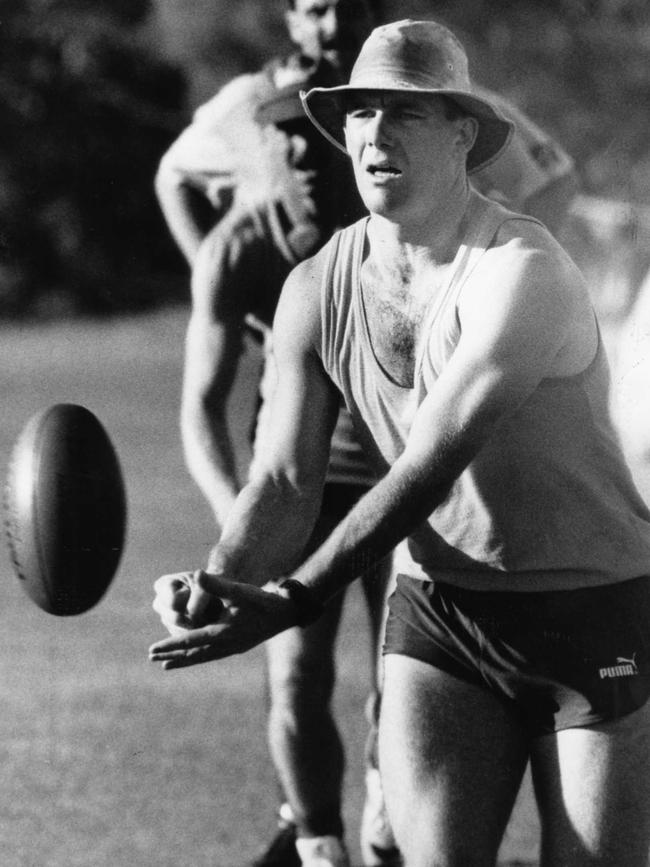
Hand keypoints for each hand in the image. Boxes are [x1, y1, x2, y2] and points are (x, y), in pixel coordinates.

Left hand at [148, 570, 297, 668]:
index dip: (170, 645)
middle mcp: (225, 645)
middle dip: (173, 655)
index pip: (190, 642)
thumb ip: (217, 584)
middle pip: (193, 654)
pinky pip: (213, 654)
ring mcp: (233, 648)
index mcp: (222, 633)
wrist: (288, 613)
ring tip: (167, 665)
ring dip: (185, 659)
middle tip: (152, 658)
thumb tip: (198, 574)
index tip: (151, 651)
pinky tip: (196, 654)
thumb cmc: (263, 600)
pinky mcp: (239, 645)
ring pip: (203, 656)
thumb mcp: (240, 590)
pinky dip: (200, 655)